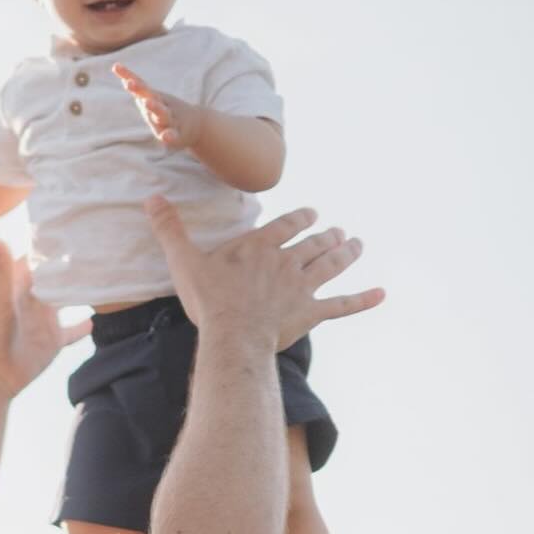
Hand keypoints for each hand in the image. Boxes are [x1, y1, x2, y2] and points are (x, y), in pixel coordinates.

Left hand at [0, 237, 91, 397]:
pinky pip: (71, 332)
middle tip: (94, 246)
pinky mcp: (52, 341)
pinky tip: (95, 321)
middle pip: (54, 276)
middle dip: (69, 264)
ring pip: (66, 300)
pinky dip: (82, 327)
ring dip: (79, 291)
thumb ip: (0, 267)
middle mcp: (33, 299)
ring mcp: (44, 320)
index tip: (67, 225)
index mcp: (19, 285)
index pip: (35, 257)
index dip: (48, 243)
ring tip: (101, 276)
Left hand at [113, 63, 202, 149]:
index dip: (128, 76)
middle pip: (149, 96)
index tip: (115, 67)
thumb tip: (119, 72)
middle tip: (129, 83)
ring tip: (146, 102)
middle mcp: (161, 107)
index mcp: (153, 98)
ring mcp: (170, 120)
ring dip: (154, 107)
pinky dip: (169, 136)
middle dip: (139, 89)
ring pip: (162, 113)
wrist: (197, 124)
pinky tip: (165, 137)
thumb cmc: (166, 111)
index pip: (140, 85)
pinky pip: (173, 135)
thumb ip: (137, 89)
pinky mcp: (178, 135)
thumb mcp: (152, 99)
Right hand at [146, 197, 384, 351]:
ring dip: (346, 253)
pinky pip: (343, 305)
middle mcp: (285, 262)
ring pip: (331, 265)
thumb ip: (170, 229)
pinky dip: (364, 300)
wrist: (232, 335)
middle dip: (328, 235)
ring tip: (356, 244)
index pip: (285, 225)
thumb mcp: (183, 261)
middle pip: (313, 243)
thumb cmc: (208, 300)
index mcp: (258, 247)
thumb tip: (151, 198)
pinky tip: (382, 293)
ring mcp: (301, 287)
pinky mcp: (311, 313)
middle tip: (339, 230)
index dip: (300, 218)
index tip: (312, 213)